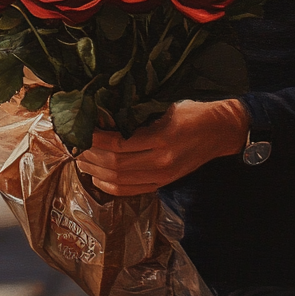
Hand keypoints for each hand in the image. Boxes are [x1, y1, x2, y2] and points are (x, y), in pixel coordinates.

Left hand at [75, 99, 249, 195]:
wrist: (221, 131)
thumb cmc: (194, 111)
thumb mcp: (167, 105)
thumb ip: (139, 112)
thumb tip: (105, 114)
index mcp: (162, 137)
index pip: (119, 143)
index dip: (96, 139)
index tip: (81, 130)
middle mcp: (161, 161)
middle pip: (114, 164)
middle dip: (90, 155)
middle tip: (74, 144)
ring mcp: (162, 176)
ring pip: (119, 180)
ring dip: (96, 171)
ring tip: (81, 159)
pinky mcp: (163, 184)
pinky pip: (130, 190)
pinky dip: (110, 186)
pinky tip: (98, 177)